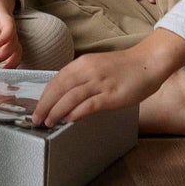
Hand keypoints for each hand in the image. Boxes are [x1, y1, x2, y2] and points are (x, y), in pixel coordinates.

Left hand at [0, 0, 21, 68]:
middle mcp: (10, 28)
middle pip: (14, 41)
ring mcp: (10, 37)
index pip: (9, 26)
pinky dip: (13, 63)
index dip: (6, 35)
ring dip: (11, 61)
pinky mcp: (8, 44)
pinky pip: (15, 54)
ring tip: (2, 70)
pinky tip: (4, 71)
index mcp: (4, 17)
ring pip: (17, 50)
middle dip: (6, 53)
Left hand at [32, 30, 184, 126]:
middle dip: (45, 105)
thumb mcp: (97, 67)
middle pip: (59, 88)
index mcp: (83, 63)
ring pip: (70, 97)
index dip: (45, 95)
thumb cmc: (124, 68)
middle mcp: (88, 70)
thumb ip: (82, 78)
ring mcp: (99, 82)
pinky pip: (88, 104)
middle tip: (36, 119)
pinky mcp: (111, 94)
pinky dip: (75, 112)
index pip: (56, 80)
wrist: (148, 63)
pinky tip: (68, 120)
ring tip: (48, 122)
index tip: (37, 107)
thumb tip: (65, 95)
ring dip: (56, 111)